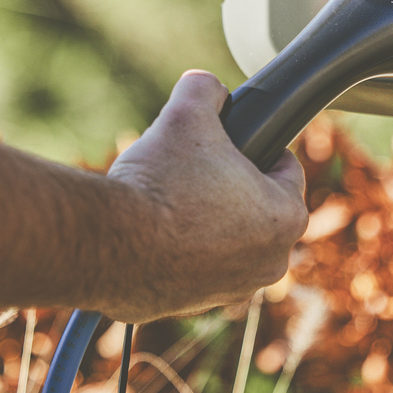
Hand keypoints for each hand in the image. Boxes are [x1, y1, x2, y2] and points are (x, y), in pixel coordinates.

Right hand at [102, 70, 306, 321]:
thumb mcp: (185, 112)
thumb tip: (206, 87)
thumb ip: (205, 90)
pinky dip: (175, 250)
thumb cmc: (158, 181)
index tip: (229, 142)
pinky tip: (148, 230)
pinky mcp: (190, 306)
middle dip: (227, 186)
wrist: (107, 243)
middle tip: (191, 166)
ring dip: (203, 221)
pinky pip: (191, 268)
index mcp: (285, 216)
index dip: (255, 146)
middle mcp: (268, 263)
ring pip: (224, 241)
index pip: (284, 167)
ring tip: (166, 197)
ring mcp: (230, 291)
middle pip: (255, 208)